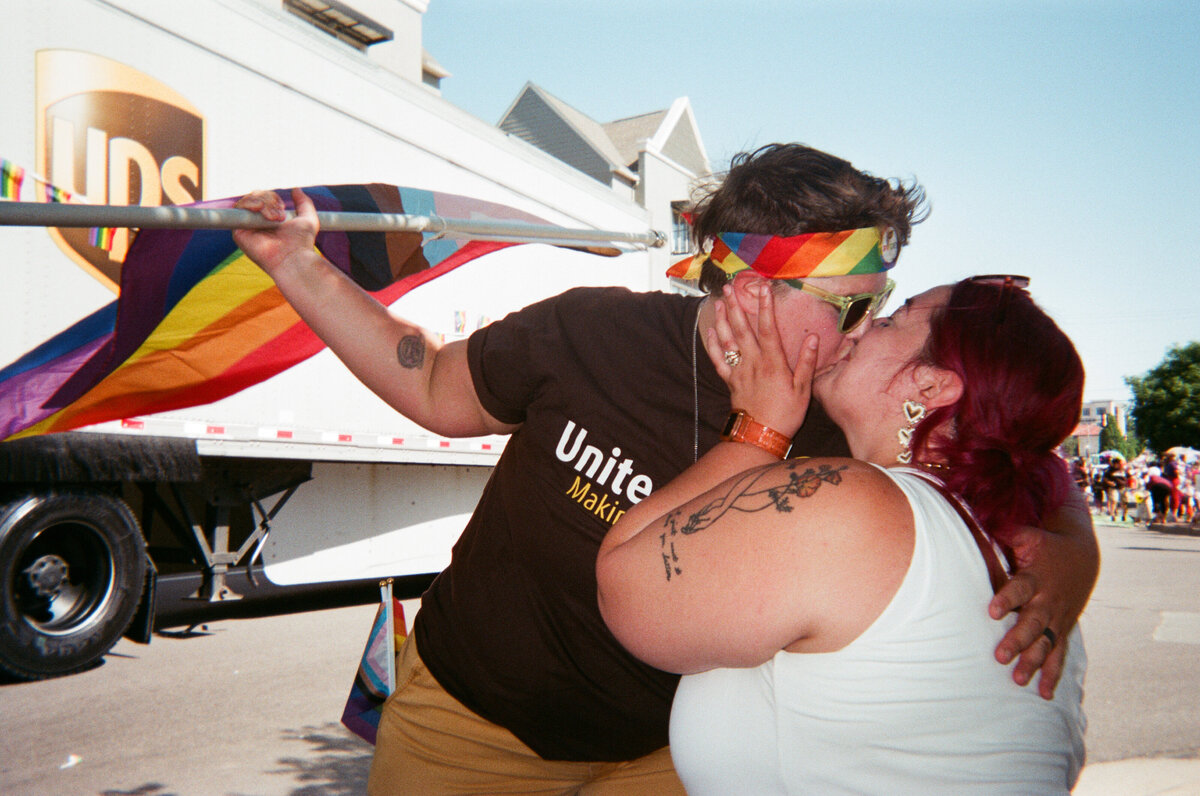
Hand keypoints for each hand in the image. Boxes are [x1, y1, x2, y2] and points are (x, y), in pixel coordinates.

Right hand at [232, 188, 319, 277]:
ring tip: (275, 218)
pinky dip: (250, 205)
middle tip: (280, 216)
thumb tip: (296, 189)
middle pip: (255, 196)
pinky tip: (260, 211)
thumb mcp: (308, 218)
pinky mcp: (239, 232)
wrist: (294, 257)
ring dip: (263, 203)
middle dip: (269, 199)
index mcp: (269, 219)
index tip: (283, 208)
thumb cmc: (301, 242)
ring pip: (248, 201)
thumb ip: (304, 203)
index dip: (271, 197)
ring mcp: (247, 228)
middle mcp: (257, 223)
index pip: (263, 198)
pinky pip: (238, 209)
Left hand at [702, 284, 815, 436]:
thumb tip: (813, 337)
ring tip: (720, 301)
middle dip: (736, 305)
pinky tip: (711, 331)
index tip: (764, 288)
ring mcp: (739, 371)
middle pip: (742, 329)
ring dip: (723, 319)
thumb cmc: (785, 414)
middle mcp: (753, 362)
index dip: (766, 307)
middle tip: (728, 287)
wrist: (760, 436)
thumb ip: (807, 362)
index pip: (769, 328)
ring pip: (727, 340)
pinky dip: (713, 344)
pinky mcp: (730, 380)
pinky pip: (718, 359)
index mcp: (772, 362)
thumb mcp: (803, 389)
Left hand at [989, 517, 1096, 698]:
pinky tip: (1043, 694)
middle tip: (999, 656)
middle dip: (1017, 640)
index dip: (1008, 598)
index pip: (1020, 589)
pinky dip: (1052, 675)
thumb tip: (972, 512)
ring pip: (1045, 644)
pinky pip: (1059, 655)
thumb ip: (1006, 531)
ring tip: (1017, 680)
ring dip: (1032, 663)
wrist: (1083, 558)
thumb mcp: (1029, 535)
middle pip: (1032, 624)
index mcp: (1036, 577)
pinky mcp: (1062, 630)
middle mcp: (1048, 601)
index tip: (992, 611)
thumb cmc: (1045, 546)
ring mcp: (1057, 619)